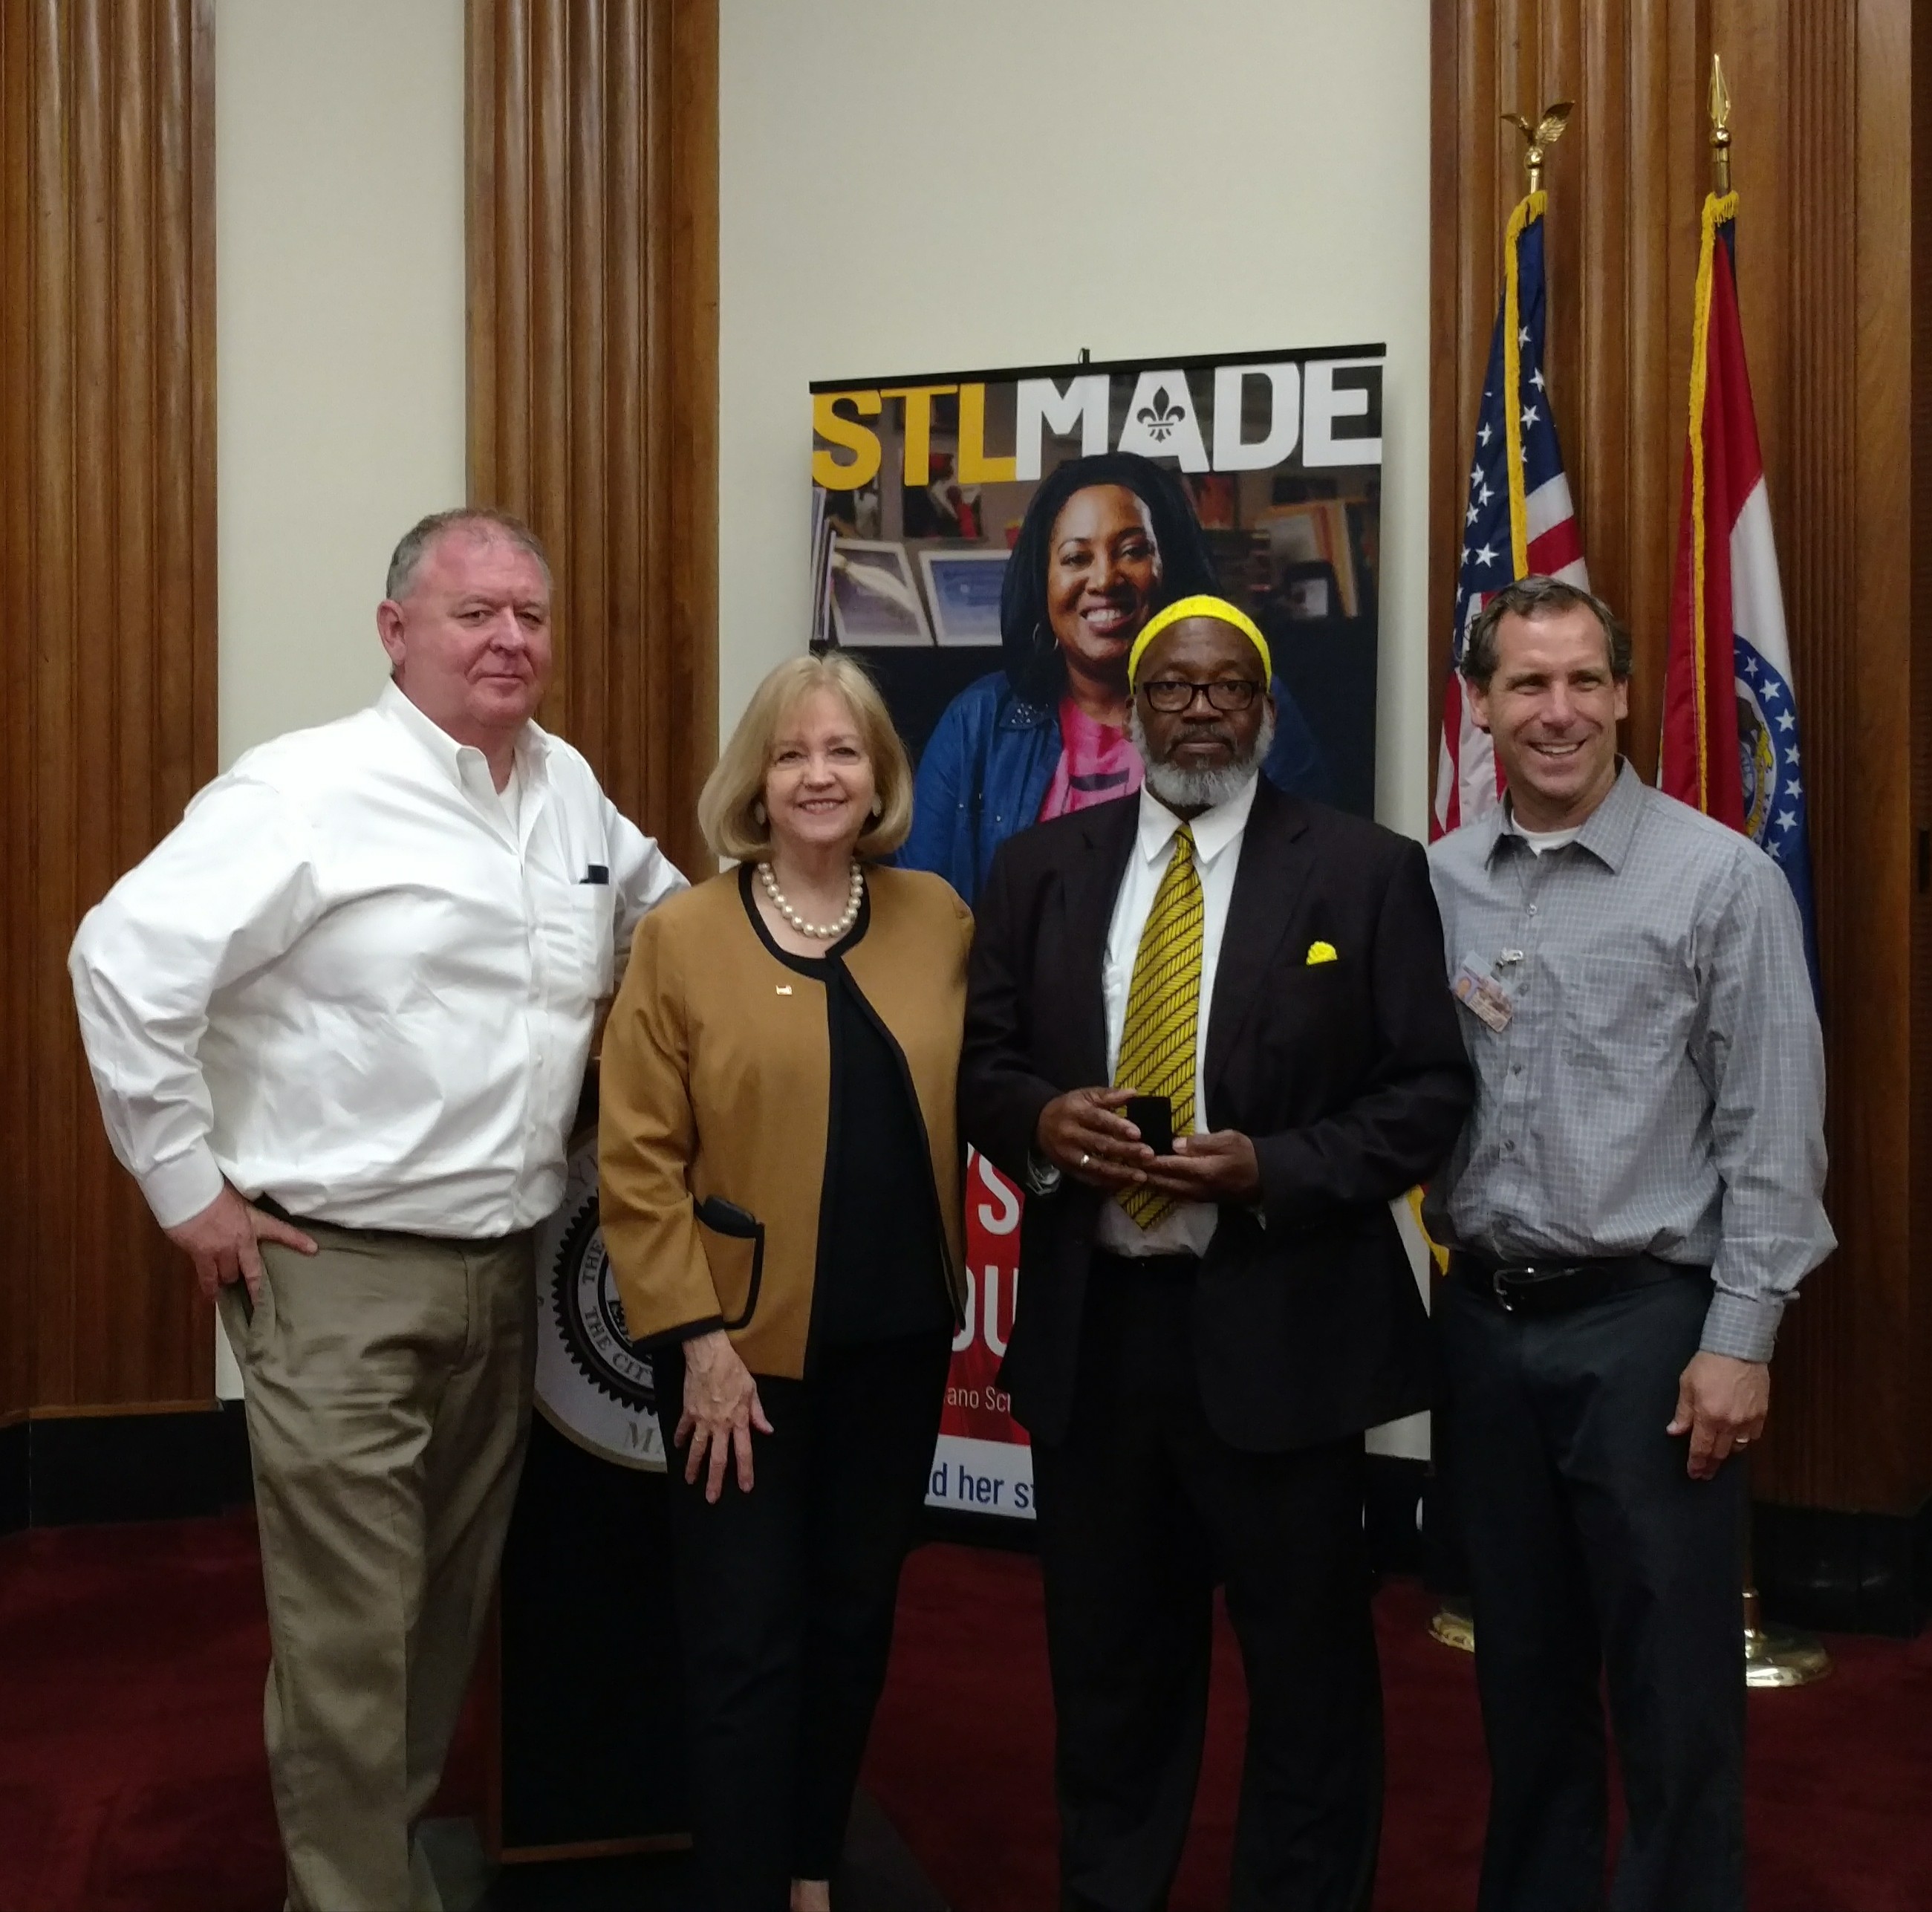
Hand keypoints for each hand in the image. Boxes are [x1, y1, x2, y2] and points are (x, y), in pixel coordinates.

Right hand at [165, 1184, 317, 1303]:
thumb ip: (244, 1213)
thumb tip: (244, 1215)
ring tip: (228, 1284)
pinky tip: (213, 1296)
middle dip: (250, 1280)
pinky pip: (207, 1278)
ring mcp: (221, 1251)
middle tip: (254, 1291)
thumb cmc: (214, 1190)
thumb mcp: (239, 1198)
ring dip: (229, 1279)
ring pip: (229, 1276)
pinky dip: (210, 1288)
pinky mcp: (202, 1256)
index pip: (281, 1231)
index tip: (313, 1249)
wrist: (191, 1194)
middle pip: (251, 1270)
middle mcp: (241, 1241)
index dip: (297, 1241)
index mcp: (254, 1223)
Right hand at [677, 1329, 773, 1501]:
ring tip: (689, 1480)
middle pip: (717, 1458)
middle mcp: (720, 1425)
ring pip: (697, 1449)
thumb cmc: (733, 1370)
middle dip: (715, 1480)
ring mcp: (701, 1420)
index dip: (744, 1471)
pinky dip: (679, 1438)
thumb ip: (758, 1413)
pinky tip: (677, 1447)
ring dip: (693, 1466)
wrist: (709, 1356)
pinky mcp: (688, 1411)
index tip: (744, 1487)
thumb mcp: (751, 1390)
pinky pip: (682, 1429)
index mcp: (738, 1420)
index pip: (743, 1452)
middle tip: (711, 1498)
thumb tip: (767, 1430)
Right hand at [1035, 1088, 1153, 1190]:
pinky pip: (1090, 1179)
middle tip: (1148, 1155)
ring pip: (1096, 1166)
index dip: (1118, 1126)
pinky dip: (1108, 1183)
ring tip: (1141, 1176)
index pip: (1098, 1120)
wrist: (1040, 1125)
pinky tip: (1125, 1184)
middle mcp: (1070, 1135)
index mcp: (1076, 1113)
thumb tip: (1134, 1093)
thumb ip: (1109, 1095)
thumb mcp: (1086, 1096)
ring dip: (1120, 1173)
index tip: (1138, 1133)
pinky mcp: (1069, 1170)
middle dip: (1125, 1151)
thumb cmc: (1070, 1108)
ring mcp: (1069, 1156)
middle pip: (1100, 1145)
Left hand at [1142, 1130, 1262, 1203]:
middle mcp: (1196, 1187)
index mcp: (1202, 1170)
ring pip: (1168, 1190)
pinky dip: (1163, 1188)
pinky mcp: (1202, 1199)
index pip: (1169, 1165)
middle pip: (1163, 1181)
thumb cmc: (1248, 1153)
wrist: (1268, 1177)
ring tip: (1134, 1173)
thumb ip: (1200, 1142)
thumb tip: (1174, 1144)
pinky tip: (1155, 1182)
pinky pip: (1176, 1194)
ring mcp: (1199, 1196)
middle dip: (1144, 1173)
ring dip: (1151, 1182)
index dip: (1149, 1159)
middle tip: (1125, 1163)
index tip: (1132, 1152)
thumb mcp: (1228, 1139)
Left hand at [1668, 1352, 1768, 1479]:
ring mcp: (1748, 1421)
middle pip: (1720, 1452)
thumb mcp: (1687, 1385)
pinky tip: (1737, 1439)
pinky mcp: (1762, 1414)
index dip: (1696, 1463)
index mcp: (1708, 1417)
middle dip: (1710, 1465)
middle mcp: (1729, 1424)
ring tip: (1718, 1458)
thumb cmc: (1708, 1365)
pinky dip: (1743, 1441)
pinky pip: (1753, 1436)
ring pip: (1737, 1447)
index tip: (1693, 1474)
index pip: (1701, 1448)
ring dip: (1727, 1454)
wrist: (1739, 1349)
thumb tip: (1674, 1432)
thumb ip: (1682, 1412)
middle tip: (1704, 1474)